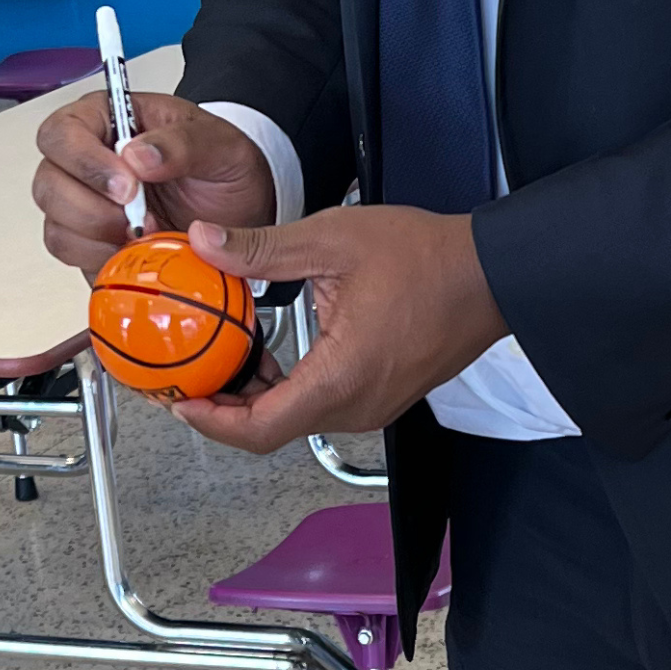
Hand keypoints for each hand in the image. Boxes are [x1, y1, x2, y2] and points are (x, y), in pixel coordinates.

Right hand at [34, 91, 273, 271]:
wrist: (240, 215)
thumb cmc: (224, 169)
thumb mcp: (221, 146)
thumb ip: (182, 143)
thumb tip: (137, 155)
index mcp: (108, 120)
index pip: (62, 132)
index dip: (85, 162)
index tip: (128, 186)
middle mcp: (86, 162)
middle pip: (48, 184)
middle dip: (92, 209)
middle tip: (139, 218)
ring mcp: (84, 206)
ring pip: (57, 228)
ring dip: (100, 239)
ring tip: (147, 234)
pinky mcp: (91, 246)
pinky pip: (75, 259)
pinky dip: (104, 261)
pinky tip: (137, 253)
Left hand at [171, 205, 506, 451]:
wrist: (492, 276)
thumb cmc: (427, 259)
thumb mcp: (332, 240)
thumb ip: (262, 250)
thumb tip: (205, 244)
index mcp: (340, 378)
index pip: (259, 430)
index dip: (211, 422)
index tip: (178, 399)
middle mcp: (355, 406)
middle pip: (271, 429)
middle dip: (222, 407)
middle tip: (185, 375)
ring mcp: (371, 406)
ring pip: (294, 418)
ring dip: (254, 396)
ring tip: (220, 357)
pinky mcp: (380, 397)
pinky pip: (319, 405)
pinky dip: (284, 388)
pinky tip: (267, 352)